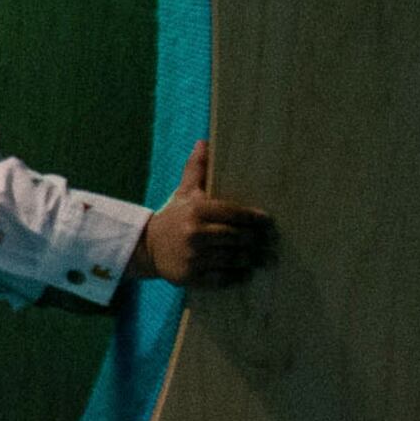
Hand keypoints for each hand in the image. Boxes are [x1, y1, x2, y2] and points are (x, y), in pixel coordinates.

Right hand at [139, 142, 276, 288]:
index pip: (232, 213)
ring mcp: (193, 257)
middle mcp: (194, 233)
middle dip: (256, 240)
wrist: (147, 248)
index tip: (268, 222)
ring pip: (232, 258)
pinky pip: (222, 278)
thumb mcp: (184, 192)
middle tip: (272, 243)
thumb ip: (197, 169)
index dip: (253, 218)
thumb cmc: (174, 217)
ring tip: (266, 259)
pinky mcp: (191, 276)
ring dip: (251, 259)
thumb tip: (204, 142)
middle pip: (236, 237)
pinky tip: (247, 274)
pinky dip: (237, 277)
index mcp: (196, 210)